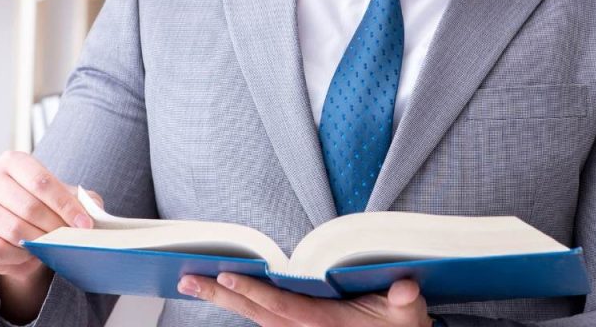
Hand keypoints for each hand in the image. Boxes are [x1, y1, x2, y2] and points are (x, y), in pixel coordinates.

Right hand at [0, 150, 103, 281]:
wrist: (15, 227)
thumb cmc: (44, 205)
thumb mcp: (64, 196)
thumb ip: (82, 200)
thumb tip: (97, 214)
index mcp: (12, 161)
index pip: (41, 182)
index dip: (66, 205)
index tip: (85, 224)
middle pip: (28, 207)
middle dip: (55, 227)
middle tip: (72, 239)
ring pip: (13, 230)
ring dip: (39, 243)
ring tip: (53, 247)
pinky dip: (18, 257)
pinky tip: (30, 255)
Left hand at [177, 272, 433, 326]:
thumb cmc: (399, 326)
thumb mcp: (408, 315)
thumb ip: (405, 302)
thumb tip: (405, 288)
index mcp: (324, 324)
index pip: (281, 305)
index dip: (254, 290)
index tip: (228, 274)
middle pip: (255, 312)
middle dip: (220, 295)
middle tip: (187, 279)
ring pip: (254, 317)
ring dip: (224, 299)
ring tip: (194, 282)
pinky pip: (263, 319)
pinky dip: (241, 304)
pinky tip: (224, 291)